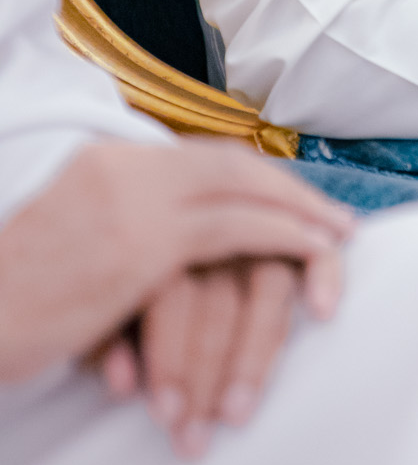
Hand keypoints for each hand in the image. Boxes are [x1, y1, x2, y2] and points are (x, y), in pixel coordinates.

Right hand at [0, 139, 351, 383]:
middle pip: (229, 168)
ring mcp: (129, 204)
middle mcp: (119, 170)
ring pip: (240, 192)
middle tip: (334, 219)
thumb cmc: (10, 303)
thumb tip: (172, 263)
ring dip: (298, 212)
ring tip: (337, 238)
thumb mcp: (72, 252)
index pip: (197, 161)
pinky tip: (312, 252)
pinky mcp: (137, 248)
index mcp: (101, 164)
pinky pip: (231, 232)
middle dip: (288, 192)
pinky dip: (282, 236)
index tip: (291, 202)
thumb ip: (126, 240)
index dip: (253, 180)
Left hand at [94, 251, 341, 456]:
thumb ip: (109, 343)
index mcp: (162, 241)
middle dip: (205, 377)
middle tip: (196, 438)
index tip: (165, 415)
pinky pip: (319, 252)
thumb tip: (122, 385)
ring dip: (253, 358)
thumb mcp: (107, 309)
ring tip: (238, 414)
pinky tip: (323, 311)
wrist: (176, 222)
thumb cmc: (134, 287)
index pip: (170, 299)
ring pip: (268, 289)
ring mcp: (259, 231)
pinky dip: (325, 276)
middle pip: (217, 304)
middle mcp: (213, 233)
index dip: (168, 360)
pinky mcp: (297, 235)